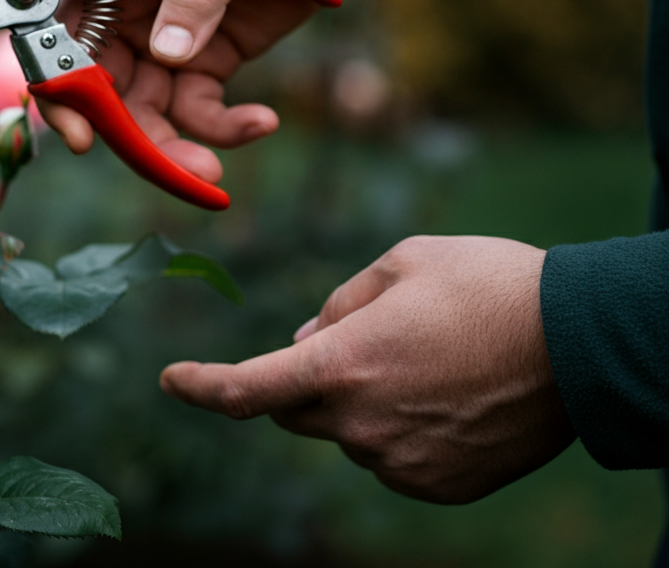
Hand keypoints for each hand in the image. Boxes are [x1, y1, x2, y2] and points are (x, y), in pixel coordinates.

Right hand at [41, 0, 386, 178]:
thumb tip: (167, 53)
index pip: (62, 22)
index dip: (59, 78)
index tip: (77, 131)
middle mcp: (129, 4)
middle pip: (101, 81)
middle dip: (126, 131)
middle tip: (168, 167)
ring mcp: (168, 34)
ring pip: (146, 108)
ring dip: (173, 146)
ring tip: (211, 171)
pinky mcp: (207, 58)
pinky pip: (197, 109)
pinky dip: (222, 128)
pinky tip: (262, 121)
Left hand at [159, 235, 574, 503]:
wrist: (580, 343)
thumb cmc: (485, 285)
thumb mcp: (401, 263)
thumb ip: (339, 305)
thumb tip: (305, 339)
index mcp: (343, 364)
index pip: (249, 389)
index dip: (202, 386)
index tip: (171, 381)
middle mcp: (362, 426)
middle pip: (295, 410)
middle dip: (302, 379)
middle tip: (355, 340)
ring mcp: (401, 463)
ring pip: (346, 433)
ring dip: (357, 402)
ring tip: (425, 360)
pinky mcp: (438, 487)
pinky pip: (390, 456)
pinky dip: (396, 428)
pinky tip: (445, 394)